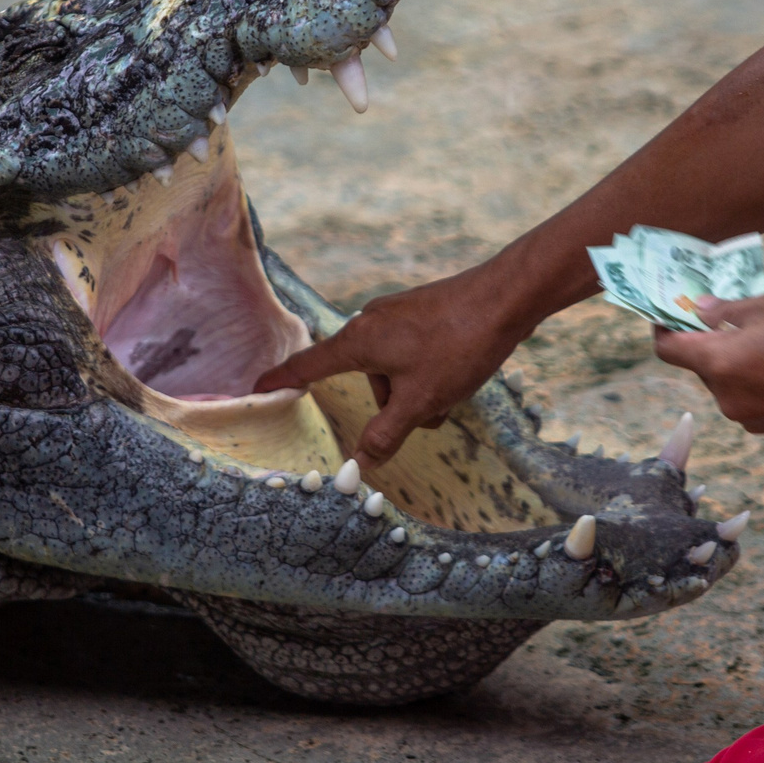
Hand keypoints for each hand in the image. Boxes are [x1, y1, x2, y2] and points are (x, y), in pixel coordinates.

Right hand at [254, 263, 532, 464]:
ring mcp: (396, 315)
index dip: (281, 381)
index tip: (256, 390)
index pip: (307, 366)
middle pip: (365, 380)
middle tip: (431, 408)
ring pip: (394, 371)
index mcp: (358, 342)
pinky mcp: (420, 312)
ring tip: (452, 388)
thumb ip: (386, 435)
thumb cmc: (459, 346)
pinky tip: (459, 370)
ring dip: (418, 391)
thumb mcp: (420, 401)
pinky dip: (429, 372)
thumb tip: (358, 466)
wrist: (507, 297)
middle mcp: (370, 323)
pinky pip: (412, 353)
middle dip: (396, 404)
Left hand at [651, 286, 763, 434]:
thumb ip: (732, 310)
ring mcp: (750, 418)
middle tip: (735, 314)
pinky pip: (752, 397)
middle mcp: (726, 397)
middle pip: (702, 365)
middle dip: (712, 340)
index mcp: (719, 363)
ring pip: (729, 381)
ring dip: (739, 360)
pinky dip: (759, 378)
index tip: (669, 311)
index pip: (668, 349)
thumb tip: (702, 311)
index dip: (662, 327)